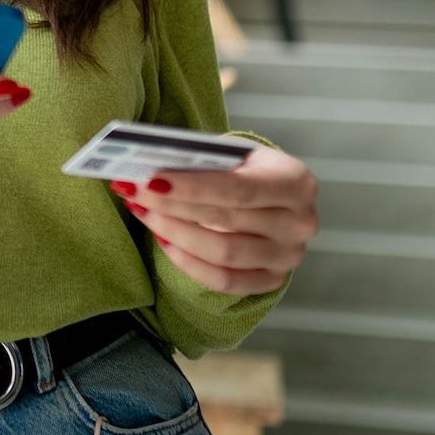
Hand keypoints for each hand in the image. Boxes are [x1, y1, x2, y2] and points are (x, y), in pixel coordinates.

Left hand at [115, 143, 318, 295]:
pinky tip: (162, 239)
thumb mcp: (234, 154)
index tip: (151, 181)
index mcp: (296, 181)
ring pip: (222, 253)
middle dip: (172, 206)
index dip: (192, 188)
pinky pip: (224, 281)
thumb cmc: (244, 168)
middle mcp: (301, 222)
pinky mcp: (272, 280)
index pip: (239, 189)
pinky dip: (187, 262)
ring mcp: (289, 256)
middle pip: (226, 220)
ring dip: (173, 232)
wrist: (269, 194)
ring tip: (142, 211)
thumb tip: (153, 168)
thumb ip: (203, 160)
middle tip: (134, 191)